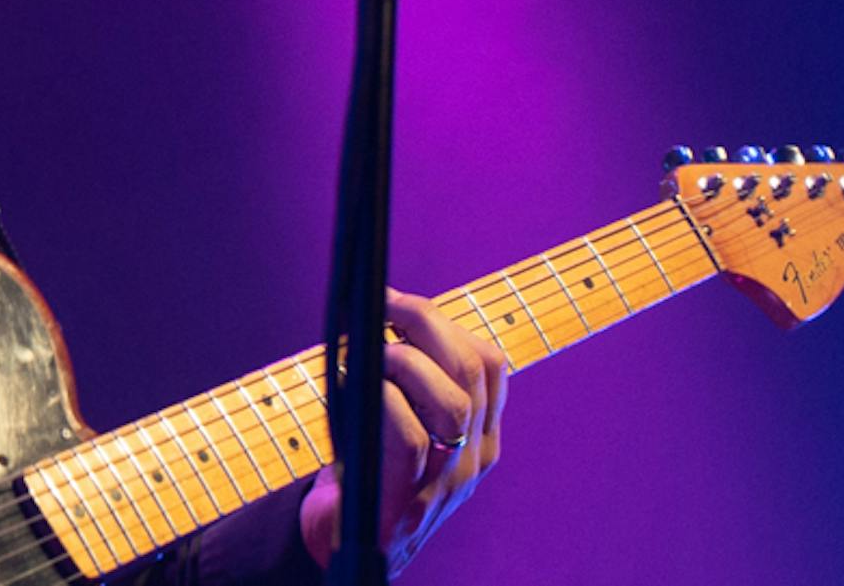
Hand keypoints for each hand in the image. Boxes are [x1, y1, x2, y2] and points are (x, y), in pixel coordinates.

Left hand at [299, 287, 507, 575]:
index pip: (490, 363)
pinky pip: (412, 440)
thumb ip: (410, 376)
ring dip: (408, 363)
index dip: (445, 322)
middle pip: (474, 371)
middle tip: (383, 308)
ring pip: (454, 405)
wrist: (353, 542)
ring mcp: (449, 482)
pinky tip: (361, 386)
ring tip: (372, 354)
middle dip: (426, 323)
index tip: (398, 301)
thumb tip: (385, 306)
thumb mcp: (403, 416)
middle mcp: (476, 456)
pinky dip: (386, 401)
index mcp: (482, 433)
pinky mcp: (411, 501)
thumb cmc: (370, 469)